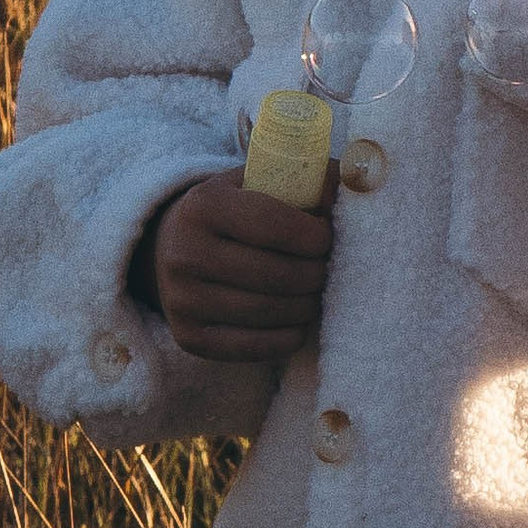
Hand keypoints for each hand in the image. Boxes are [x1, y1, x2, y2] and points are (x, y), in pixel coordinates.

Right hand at [137, 172, 332, 362]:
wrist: (170, 247)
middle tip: (327, 270)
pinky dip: (287, 338)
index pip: (277, 226)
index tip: (328, 237)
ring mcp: (182, 299)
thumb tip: (357, 186)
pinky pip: (252, 347)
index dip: (316, 236)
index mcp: (204, 205)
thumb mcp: (257, 182)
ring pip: (268, 312)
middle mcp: (185, 253)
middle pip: (277, 275)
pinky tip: (297, 324)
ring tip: (314, 294)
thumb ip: (305, 179)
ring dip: (306, 306)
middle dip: (315, 274)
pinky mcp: (188, 336)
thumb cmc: (232, 212)